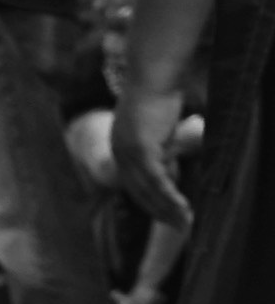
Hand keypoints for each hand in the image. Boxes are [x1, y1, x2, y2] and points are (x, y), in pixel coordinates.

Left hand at [117, 77, 195, 228]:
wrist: (153, 76)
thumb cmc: (159, 96)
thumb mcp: (157, 131)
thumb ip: (160, 152)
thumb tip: (170, 172)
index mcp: (119, 146)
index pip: (132, 182)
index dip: (150, 201)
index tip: (166, 215)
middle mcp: (119, 151)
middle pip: (137, 191)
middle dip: (158, 211)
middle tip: (178, 227)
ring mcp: (128, 151)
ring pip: (148, 190)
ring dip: (167, 209)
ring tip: (184, 223)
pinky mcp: (141, 149)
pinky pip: (156, 180)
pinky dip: (169, 196)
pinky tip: (183, 208)